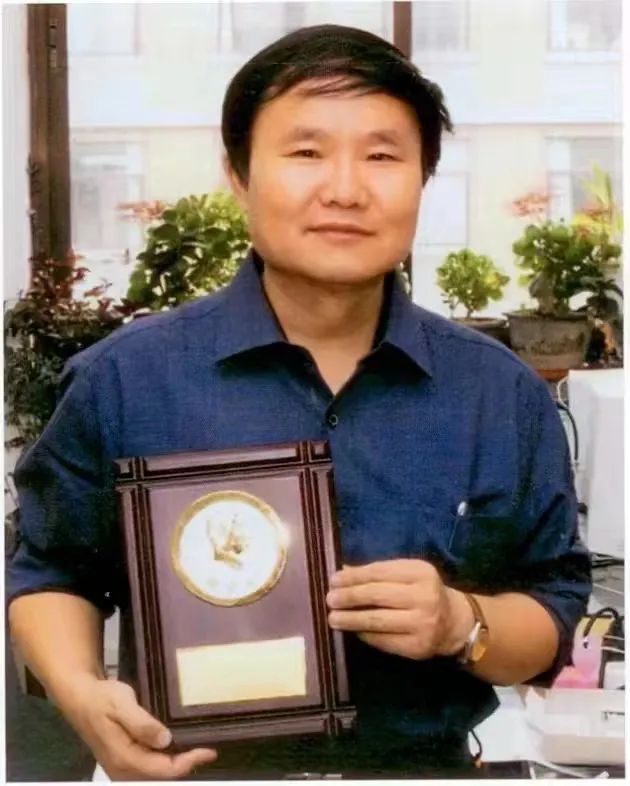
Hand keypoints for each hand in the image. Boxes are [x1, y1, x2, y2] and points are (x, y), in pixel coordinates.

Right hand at [60, 675, 217, 779]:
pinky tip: (176, 747)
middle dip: (185, 765)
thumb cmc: (101, 698)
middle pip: (161, 776)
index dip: (188, 762)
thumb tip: (165, 740)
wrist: (80, 699)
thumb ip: (142, 724)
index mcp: (123, 758)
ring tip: (196, 747)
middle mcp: (122, 769)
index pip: (163, 769)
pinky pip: (148, 767)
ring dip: (176, 764)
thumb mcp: (121, 704)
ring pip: (155, 774)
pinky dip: (165, 761)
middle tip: (207, 748)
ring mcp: (121, 768)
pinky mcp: (123, 761)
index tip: (209, 750)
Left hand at [326, 559, 472, 659]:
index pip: (379, 572)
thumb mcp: (407, 574)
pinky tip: (353, 631)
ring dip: (352, 619)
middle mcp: (424, 597)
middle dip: (350, 597)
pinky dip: (364, 634)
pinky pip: (383, 640)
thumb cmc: (423, 591)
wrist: (454, 622)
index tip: (333, 580)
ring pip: (378, 620)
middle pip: (377, 595)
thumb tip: (343, 572)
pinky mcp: (417, 647)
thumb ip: (378, 573)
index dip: (353, 576)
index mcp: (421, 572)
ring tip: (333, 618)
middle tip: (330, 599)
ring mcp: (422, 623)